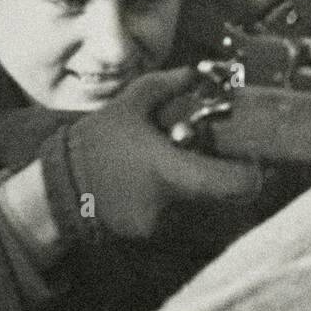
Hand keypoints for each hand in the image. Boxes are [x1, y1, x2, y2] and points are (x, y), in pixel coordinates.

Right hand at [65, 67, 263, 242]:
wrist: (58, 189)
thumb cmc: (97, 141)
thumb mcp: (130, 102)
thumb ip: (170, 84)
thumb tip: (201, 73)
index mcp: (170, 171)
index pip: (235, 185)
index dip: (252, 173)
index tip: (251, 158)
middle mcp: (171, 206)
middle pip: (222, 198)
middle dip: (224, 177)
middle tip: (216, 155)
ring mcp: (161, 227)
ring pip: (201, 209)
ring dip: (199, 189)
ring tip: (178, 166)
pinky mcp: (150, 237)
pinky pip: (179, 218)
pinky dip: (177, 201)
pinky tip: (156, 183)